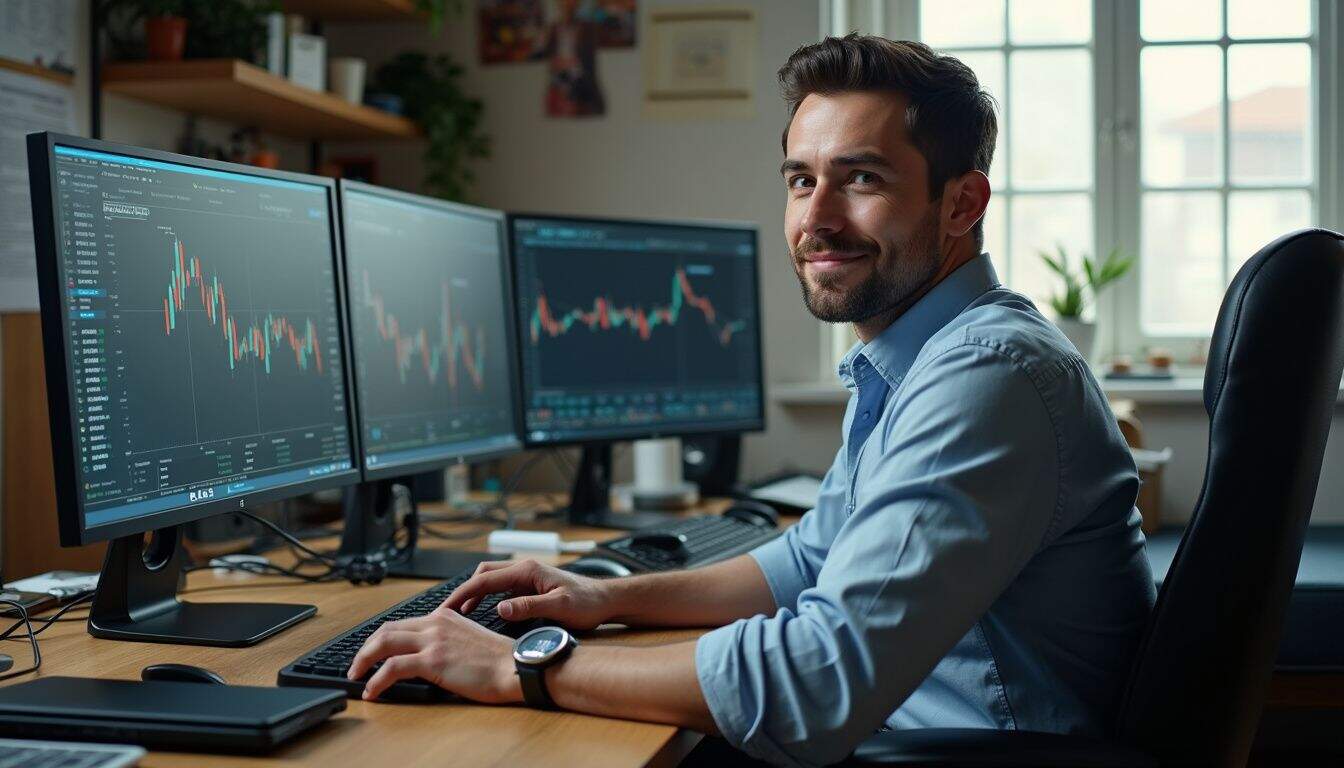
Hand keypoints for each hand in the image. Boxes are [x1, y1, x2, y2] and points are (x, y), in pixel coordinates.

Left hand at [346, 605, 520, 702]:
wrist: (514, 666)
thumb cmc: (499, 660)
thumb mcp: (469, 638)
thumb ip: (447, 639)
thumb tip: (428, 656)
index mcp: (444, 616)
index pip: (402, 623)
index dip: (381, 639)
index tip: (372, 652)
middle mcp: (435, 623)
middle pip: (386, 630)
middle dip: (365, 648)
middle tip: (357, 664)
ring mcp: (433, 640)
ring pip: (383, 644)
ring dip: (363, 661)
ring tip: (356, 677)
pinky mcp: (433, 660)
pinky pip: (392, 668)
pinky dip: (376, 680)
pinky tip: (372, 691)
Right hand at [444, 559, 614, 629]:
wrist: (606, 601)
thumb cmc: (587, 603)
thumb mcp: (558, 607)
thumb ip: (529, 607)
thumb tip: (501, 609)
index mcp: (528, 570)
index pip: (485, 579)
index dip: (463, 594)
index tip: (446, 608)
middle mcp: (525, 569)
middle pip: (484, 575)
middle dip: (464, 591)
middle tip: (448, 611)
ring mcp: (527, 577)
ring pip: (491, 581)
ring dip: (475, 594)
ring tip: (460, 614)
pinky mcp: (531, 586)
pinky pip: (501, 589)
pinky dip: (487, 598)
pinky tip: (483, 612)